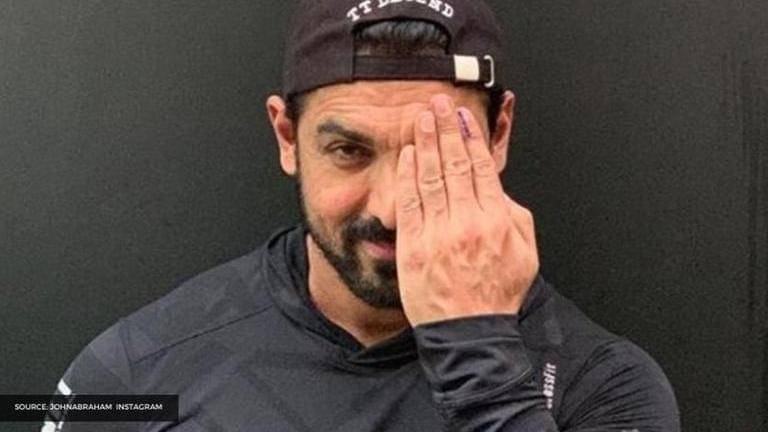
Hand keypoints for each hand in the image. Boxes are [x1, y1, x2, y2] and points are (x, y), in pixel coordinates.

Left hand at [395, 94, 538, 326]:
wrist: (470, 332)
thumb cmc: (496, 295)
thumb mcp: (525, 256)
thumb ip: (516, 218)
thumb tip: (500, 191)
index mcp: (496, 221)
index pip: (480, 169)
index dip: (470, 138)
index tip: (463, 117)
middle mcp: (466, 222)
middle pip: (454, 165)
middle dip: (445, 129)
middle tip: (437, 103)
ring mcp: (438, 234)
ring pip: (430, 178)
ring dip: (425, 144)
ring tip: (421, 119)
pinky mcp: (414, 246)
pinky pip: (409, 204)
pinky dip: (408, 177)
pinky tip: (408, 156)